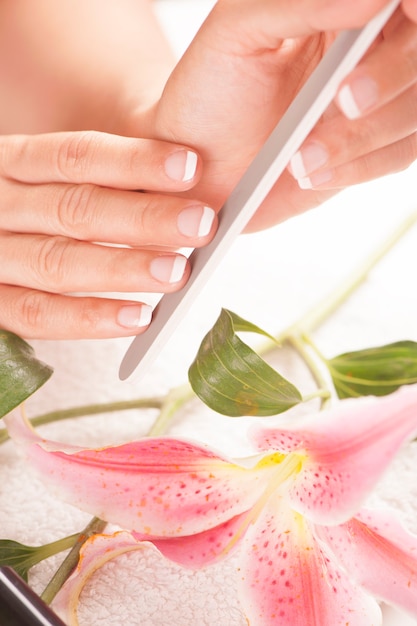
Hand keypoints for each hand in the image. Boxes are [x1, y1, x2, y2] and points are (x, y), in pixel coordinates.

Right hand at [0, 131, 215, 338]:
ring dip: (122, 269)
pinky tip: (138, 318)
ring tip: (177, 272)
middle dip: (144, 218)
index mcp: (14, 162)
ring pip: (57, 263)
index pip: (75, 156)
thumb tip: (189, 169)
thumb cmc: (44, 207)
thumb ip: (108, 174)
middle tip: (201, 224)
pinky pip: (36, 314)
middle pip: (73, 209)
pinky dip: (88, 318)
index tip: (190, 167)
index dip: (134, 162)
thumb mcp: (57, 178)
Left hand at [146, 0, 416, 230]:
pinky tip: (310, 172)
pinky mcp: (368, 150)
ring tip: (300, 157)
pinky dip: (358, 167)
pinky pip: (398, 155)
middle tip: (341, 100)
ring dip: (364, 136)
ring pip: (414, 110)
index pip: (400, 4)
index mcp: (336, 10)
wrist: (196, 167)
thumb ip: (302, 3)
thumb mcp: (238, 31)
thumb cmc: (207, 93)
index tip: (407, 16)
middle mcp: (364, 52)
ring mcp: (372, 104)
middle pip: (416, 53)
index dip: (413, 10)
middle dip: (390, 76)